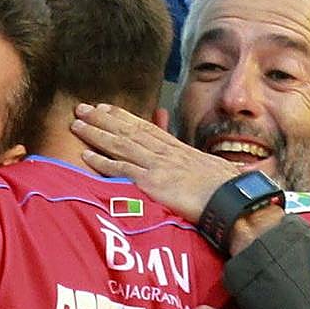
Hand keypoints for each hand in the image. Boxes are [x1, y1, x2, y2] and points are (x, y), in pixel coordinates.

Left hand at [72, 102, 240, 221]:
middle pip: (128, 131)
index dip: (123, 117)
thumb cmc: (227, 190)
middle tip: (82, 108)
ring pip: (120, 145)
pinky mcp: (152, 182)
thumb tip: (201, 162)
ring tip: (77, 125)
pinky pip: (121, 170)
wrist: (233, 200)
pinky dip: (102, 162)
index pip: (145, 128)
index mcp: (178, 150)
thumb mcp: (213, 169)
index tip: (106, 108)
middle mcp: (165, 153)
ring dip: (96, 134)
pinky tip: (86, 156)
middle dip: (103, 119)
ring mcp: (157, 166)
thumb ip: (199, 163)